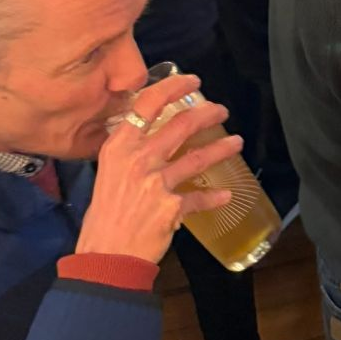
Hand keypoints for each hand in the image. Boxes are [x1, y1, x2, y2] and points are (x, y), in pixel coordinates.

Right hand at [77, 74, 239, 264]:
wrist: (105, 257)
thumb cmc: (104, 218)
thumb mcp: (109, 175)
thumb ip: (130, 154)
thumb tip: (153, 139)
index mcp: (119, 147)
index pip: (147, 104)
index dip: (173, 88)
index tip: (191, 82)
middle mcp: (138, 160)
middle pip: (181, 125)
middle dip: (207, 114)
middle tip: (221, 111)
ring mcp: (156, 182)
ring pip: (198, 157)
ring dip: (222, 148)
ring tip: (236, 143)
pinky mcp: (171, 207)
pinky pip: (200, 198)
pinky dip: (215, 197)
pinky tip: (226, 195)